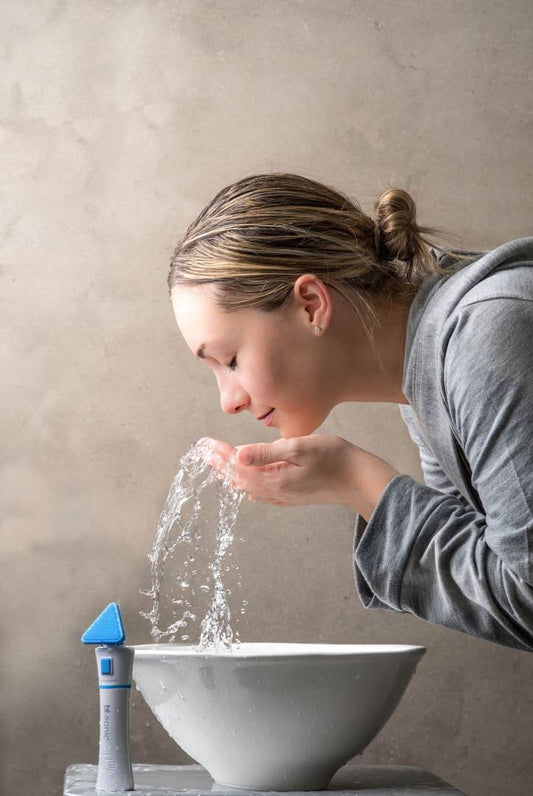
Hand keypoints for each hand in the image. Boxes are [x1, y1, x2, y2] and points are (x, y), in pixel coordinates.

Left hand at [200, 434, 398, 519]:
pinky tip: (247, 483)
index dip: (219, 455)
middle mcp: (276, 492)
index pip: (237, 468)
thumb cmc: (335, 458)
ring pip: (249, 487)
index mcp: (274, 480)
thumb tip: (237, 456)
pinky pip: (262, 493)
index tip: (204, 444)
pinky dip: (248, 484)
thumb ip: (267, 453)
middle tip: (203, 451)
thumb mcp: (300, 448)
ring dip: (232, 474)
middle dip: (220, 464)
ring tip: (218, 463)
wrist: (361, 480)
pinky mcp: (293, 496)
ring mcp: (285, 497)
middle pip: (239, 479)